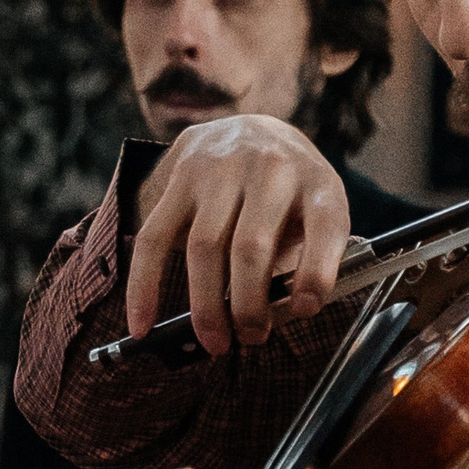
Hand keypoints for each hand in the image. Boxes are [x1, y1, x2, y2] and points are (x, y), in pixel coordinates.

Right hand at [126, 115, 353, 352]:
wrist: (251, 127)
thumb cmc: (290, 192)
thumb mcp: (317, 213)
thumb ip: (309, 260)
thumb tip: (283, 315)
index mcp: (317, 183)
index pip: (325, 225)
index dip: (317, 272)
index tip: (305, 309)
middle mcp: (271, 168)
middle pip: (252, 246)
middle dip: (248, 305)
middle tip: (250, 338)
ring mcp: (222, 169)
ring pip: (204, 247)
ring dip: (206, 305)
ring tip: (214, 341)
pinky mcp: (180, 178)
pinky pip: (155, 237)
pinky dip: (145, 287)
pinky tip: (143, 323)